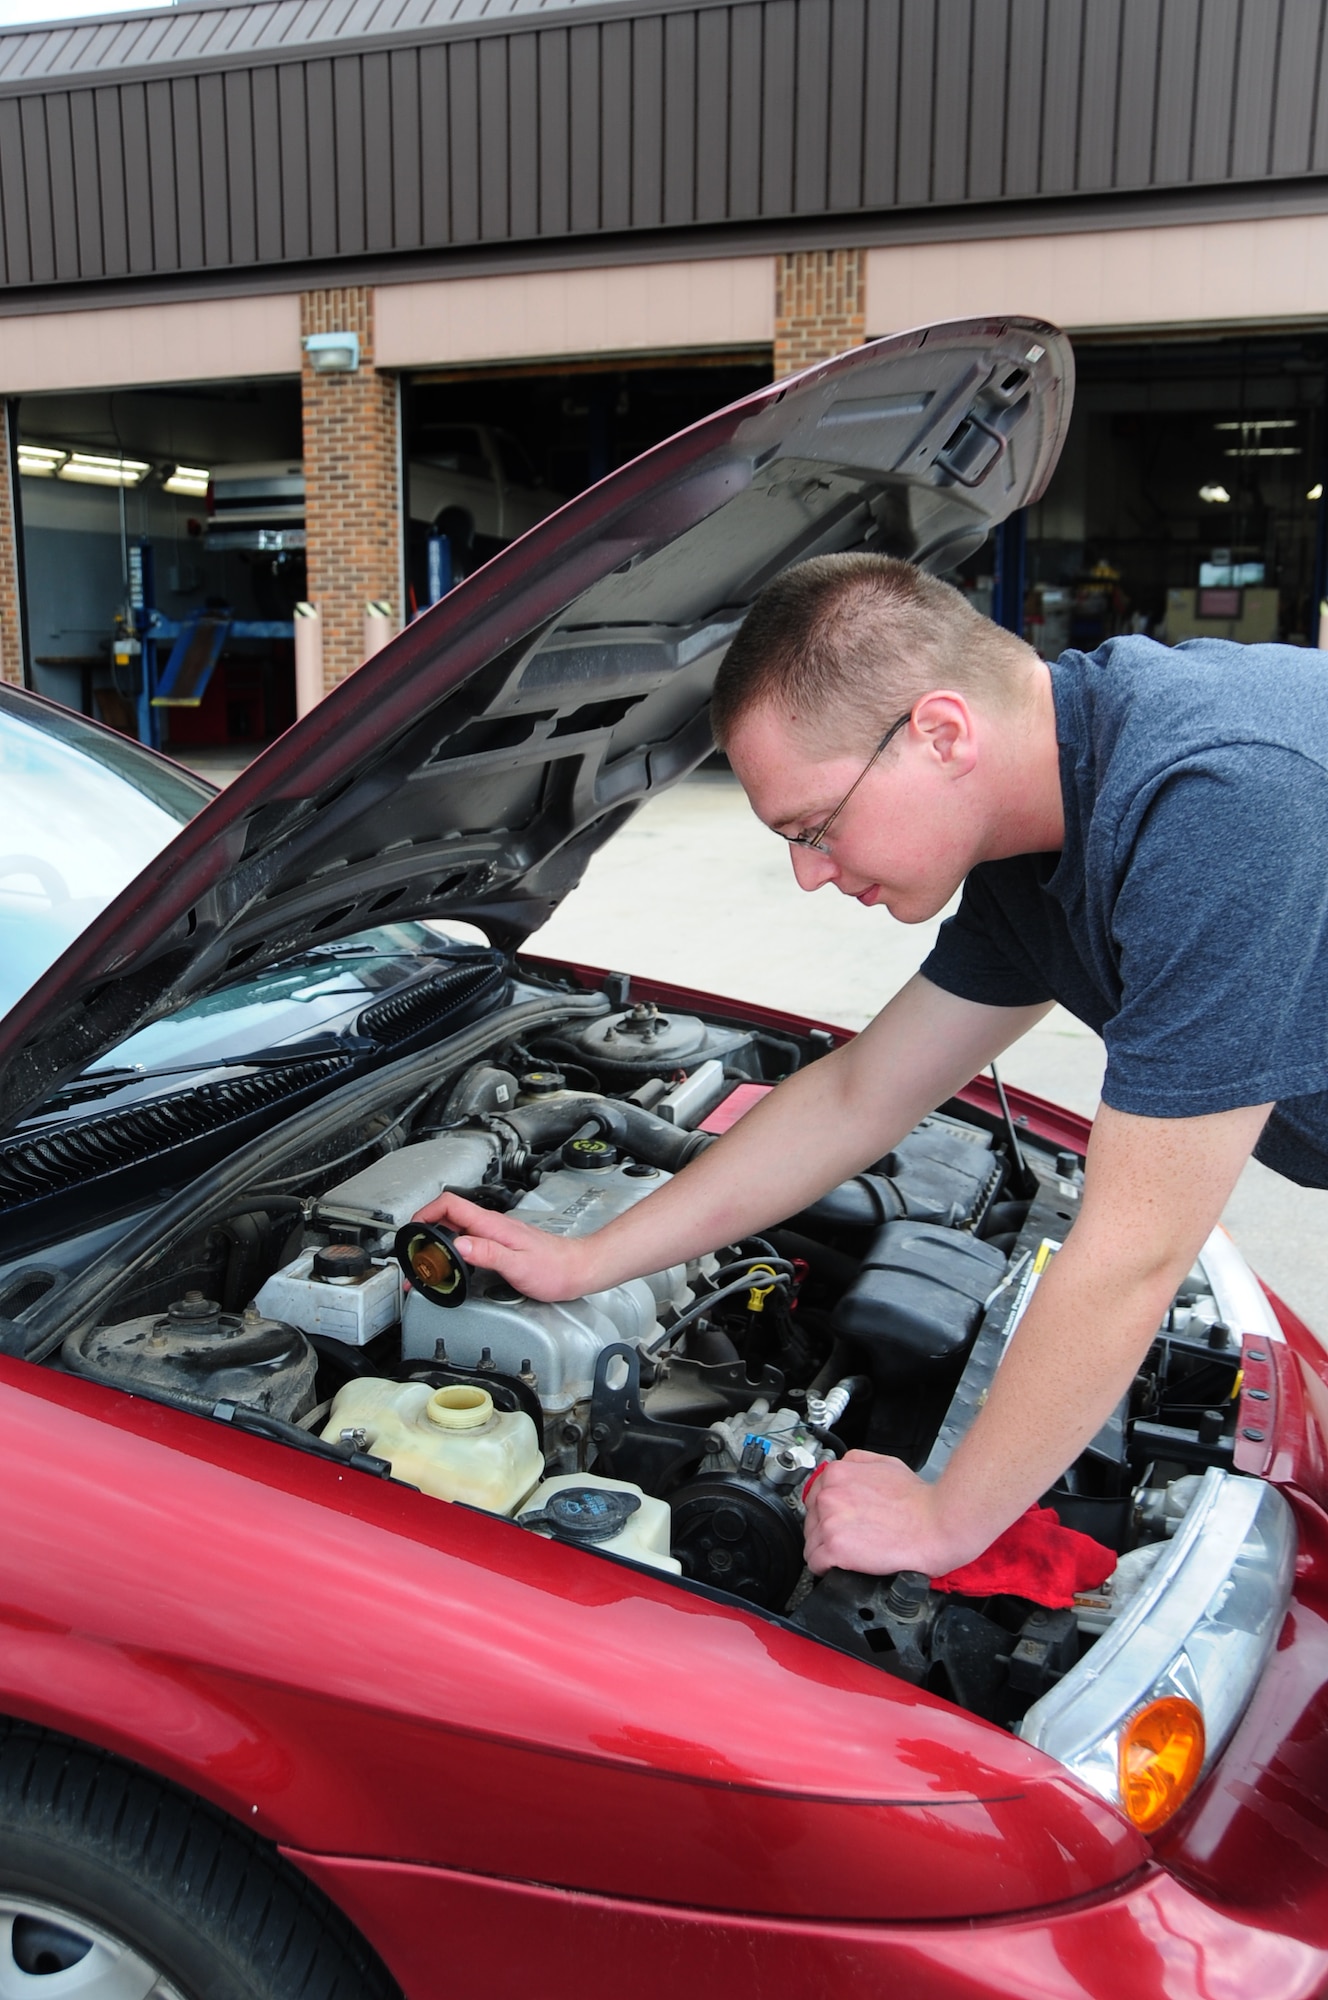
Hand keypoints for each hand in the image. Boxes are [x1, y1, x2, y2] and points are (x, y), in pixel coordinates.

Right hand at [409, 1191, 593, 1301]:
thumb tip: (459, 1245)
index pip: (451, 1204)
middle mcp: (492, 1225)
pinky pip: (468, 1238)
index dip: (426, 1212)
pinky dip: (453, 1247)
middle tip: (416, 1253)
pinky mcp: (499, 1243)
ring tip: (429, 1260)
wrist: (577, 1269)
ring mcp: (495, 1233)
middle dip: (426, 1229)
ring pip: (457, 1227)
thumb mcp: (518, 1265)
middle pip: (449, 1215)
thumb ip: (488, 1254)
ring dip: (438, 1239)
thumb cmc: (554, 1269)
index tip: (414, 1230)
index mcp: (493, 1225)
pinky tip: (453, 1262)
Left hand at [803, 1451, 959, 1577]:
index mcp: (838, 1474)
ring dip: (826, 1551)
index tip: (839, 1522)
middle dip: (827, 1531)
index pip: (815, 1497)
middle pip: (811, 1521)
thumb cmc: (919, 1500)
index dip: (828, 1513)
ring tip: (850, 1554)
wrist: (937, 1524)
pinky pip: (815, 1564)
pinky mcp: (836, 1549)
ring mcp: (830, 1522)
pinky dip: (826, 1569)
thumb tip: (844, 1471)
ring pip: (811, 1544)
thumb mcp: (886, 1464)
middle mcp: (829, 1495)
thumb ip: (858, 1463)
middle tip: (850, 1539)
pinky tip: (843, 1566)